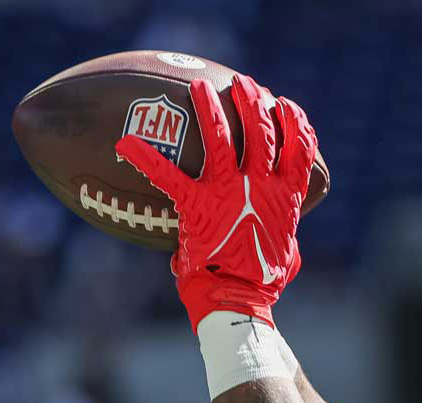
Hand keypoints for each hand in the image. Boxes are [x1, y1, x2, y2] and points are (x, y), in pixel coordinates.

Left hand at [115, 75, 317, 329]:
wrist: (240, 299)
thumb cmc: (263, 283)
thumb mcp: (285, 258)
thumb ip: (284, 242)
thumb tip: (283, 250)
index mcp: (284, 197)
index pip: (298, 151)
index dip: (296, 125)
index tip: (286, 106)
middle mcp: (260, 187)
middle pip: (262, 132)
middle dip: (253, 104)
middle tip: (243, 84)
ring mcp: (230, 192)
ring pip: (223, 138)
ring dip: (211, 109)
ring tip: (201, 87)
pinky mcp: (199, 206)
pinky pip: (167, 176)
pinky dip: (144, 160)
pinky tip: (123, 144)